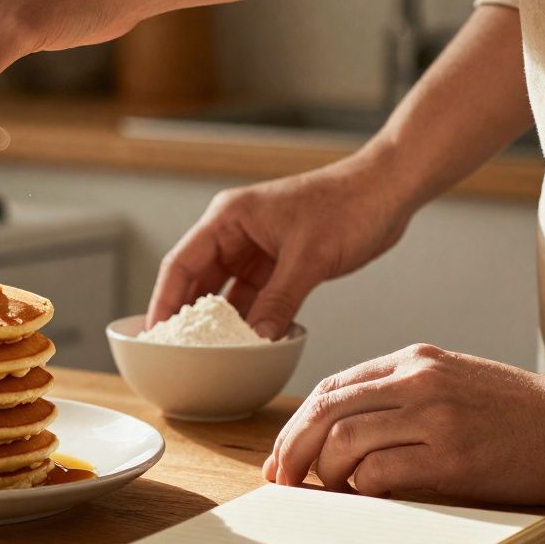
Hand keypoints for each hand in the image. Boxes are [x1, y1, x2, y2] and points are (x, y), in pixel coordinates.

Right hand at [147, 149, 413, 338]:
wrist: (389, 190)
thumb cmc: (348, 204)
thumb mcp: (310, 257)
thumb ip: (279, 300)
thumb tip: (255, 339)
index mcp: (228, 218)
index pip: (181, 263)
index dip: (165, 301)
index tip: (155, 333)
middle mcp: (235, 233)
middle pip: (197, 279)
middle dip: (187, 315)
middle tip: (175, 350)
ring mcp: (256, 248)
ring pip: (226, 291)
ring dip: (222, 321)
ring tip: (207, 353)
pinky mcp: (279, 262)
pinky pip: (255, 296)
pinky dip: (251, 318)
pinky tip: (247, 343)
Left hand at [264, 344, 544, 504]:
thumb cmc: (511, 414)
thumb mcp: (449, 382)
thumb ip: (395, 395)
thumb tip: (331, 432)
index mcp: (413, 360)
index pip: (330, 388)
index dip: (294, 424)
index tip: (280, 453)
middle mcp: (419, 381)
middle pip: (325, 412)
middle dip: (292, 448)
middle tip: (282, 478)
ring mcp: (436, 417)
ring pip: (344, 442)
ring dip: (325, 473)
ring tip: (331, 488)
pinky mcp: (453, 457)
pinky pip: (380, 472)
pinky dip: (360, 488)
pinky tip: (367, 493)